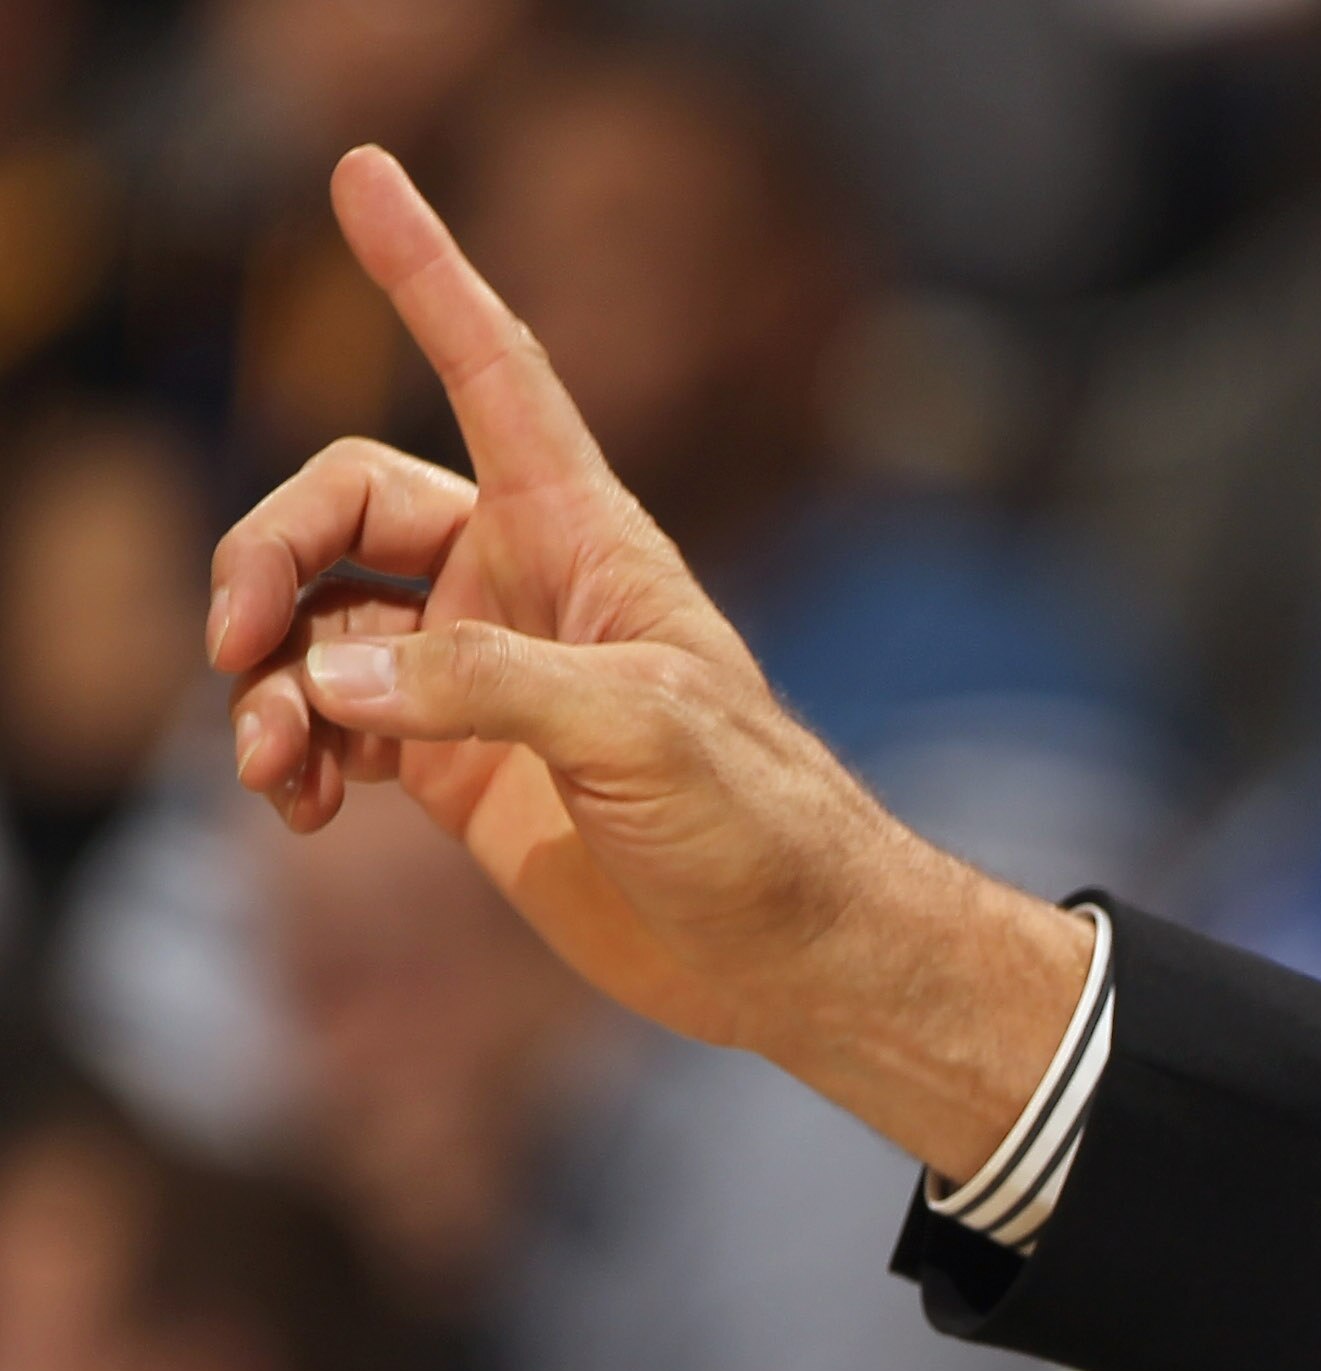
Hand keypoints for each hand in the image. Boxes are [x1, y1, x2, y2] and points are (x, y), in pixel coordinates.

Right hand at [206, 148, 1088, 1180]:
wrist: (799, 963)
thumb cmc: (765, 830)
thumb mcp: (639, 733)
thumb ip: (481, 687)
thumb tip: (328, 673)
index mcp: (583, 535)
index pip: (491, 369)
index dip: (427, 272)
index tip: (364, 171)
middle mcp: (519, 585)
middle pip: (340, 506)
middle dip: (265, 557)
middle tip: (235, 646)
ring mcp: (478, 675)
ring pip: (315, 620)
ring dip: (263, 677)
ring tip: (274, 765)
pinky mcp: (455, 766)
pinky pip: (326, 717)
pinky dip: (287, 748)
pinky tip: (294, 804)